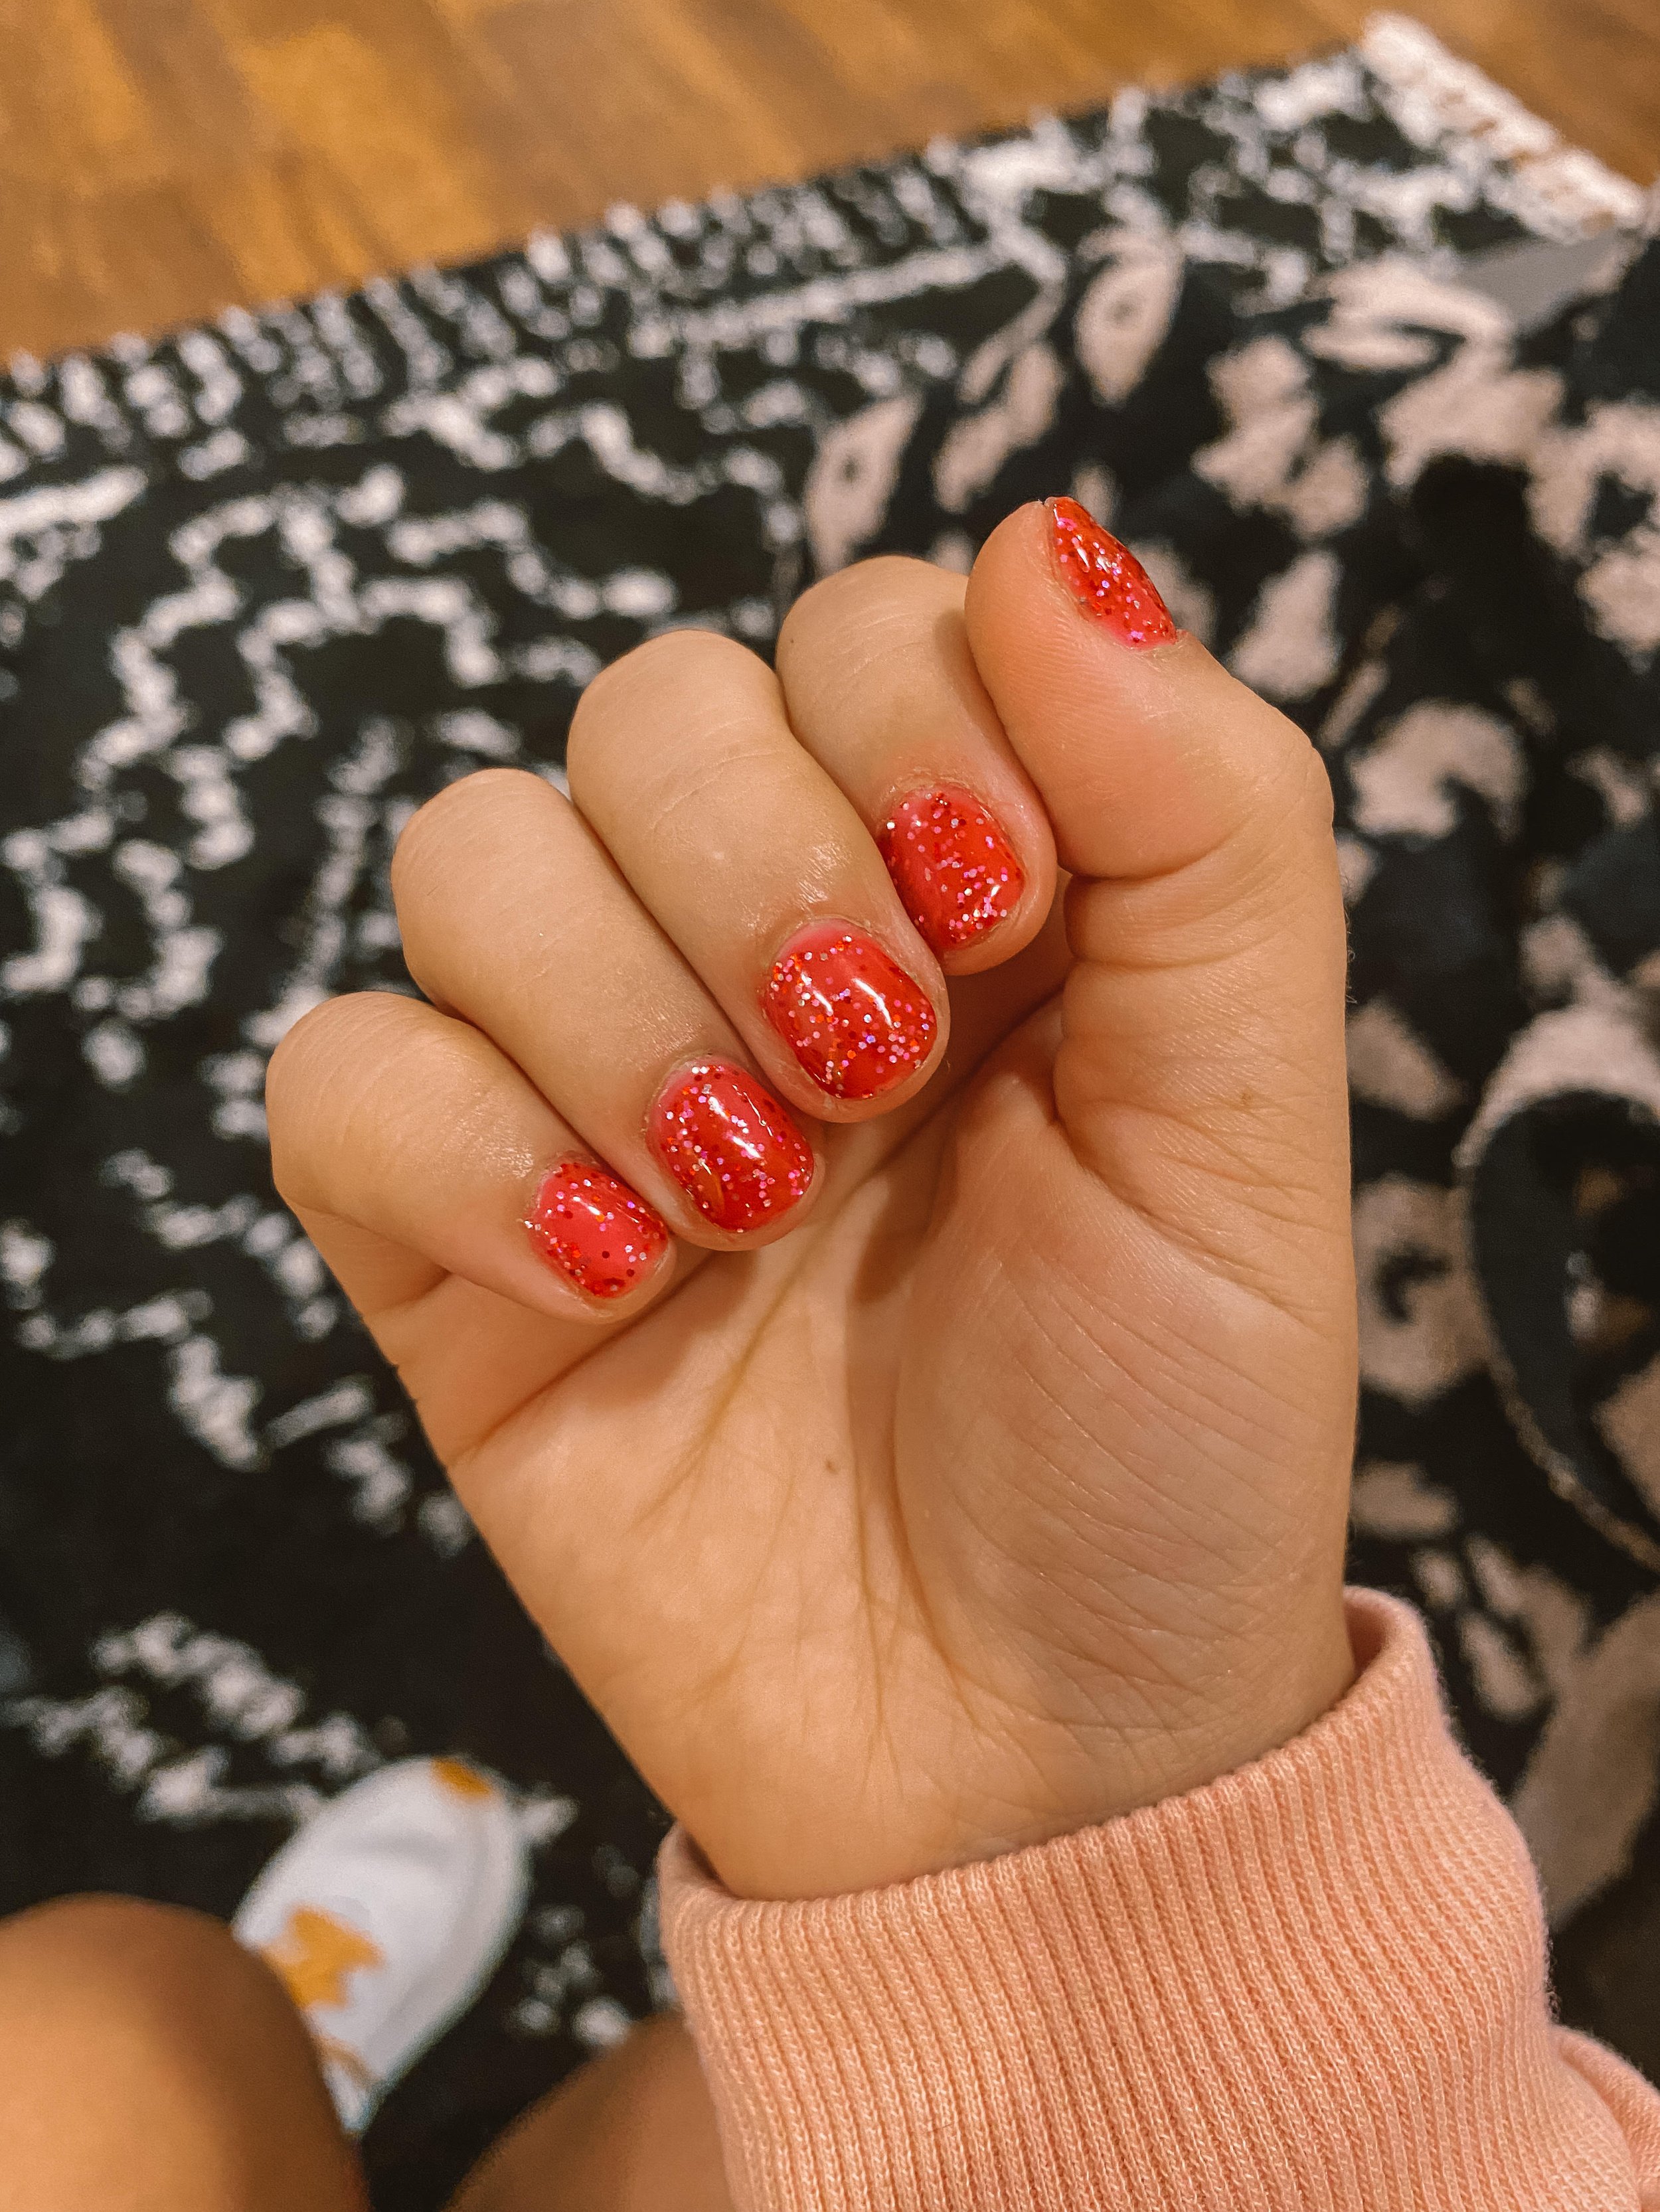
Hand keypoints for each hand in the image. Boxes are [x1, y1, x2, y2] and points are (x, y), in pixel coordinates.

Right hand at [267, 501, 1357, 1901]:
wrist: (1032, 1757)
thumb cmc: (1166, 1445)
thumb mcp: (1250, 1124)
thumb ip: (1203, 817)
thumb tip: (1052, 546)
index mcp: (965, 897)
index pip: (860, 628)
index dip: (911, 723)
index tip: (1002, 914)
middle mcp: (765, 958)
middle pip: (648, 708)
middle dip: (758, 869)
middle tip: (864, 1070)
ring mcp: (593, 1091)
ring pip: (476, 854)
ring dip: (612, 1007)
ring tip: (745, 1198)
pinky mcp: (455, 1243)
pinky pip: (344, 1075)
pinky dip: (456, 1145)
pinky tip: (609, 1274)